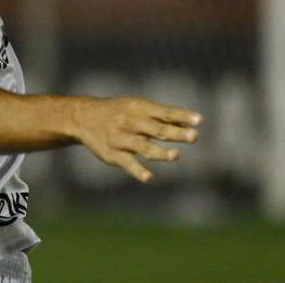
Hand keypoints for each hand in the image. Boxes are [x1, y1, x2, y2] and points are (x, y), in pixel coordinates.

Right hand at [68, 96, 200, 182]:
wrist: (84, 117)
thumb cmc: (118, 112)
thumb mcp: (135, 106)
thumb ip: (160, 116)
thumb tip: (191, 123)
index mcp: (138, 108)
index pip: (164, 112)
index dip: (181, 116)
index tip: (199, 121)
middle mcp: (129, 122)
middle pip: (156, 129)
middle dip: (175, 133)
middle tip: (194, 136)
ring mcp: (121, 139)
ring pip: (143, 147)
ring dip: (160, 152)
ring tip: (176, 155)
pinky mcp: (113, 155)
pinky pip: (127, 164)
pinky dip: (137, 171)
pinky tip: (148, 178)